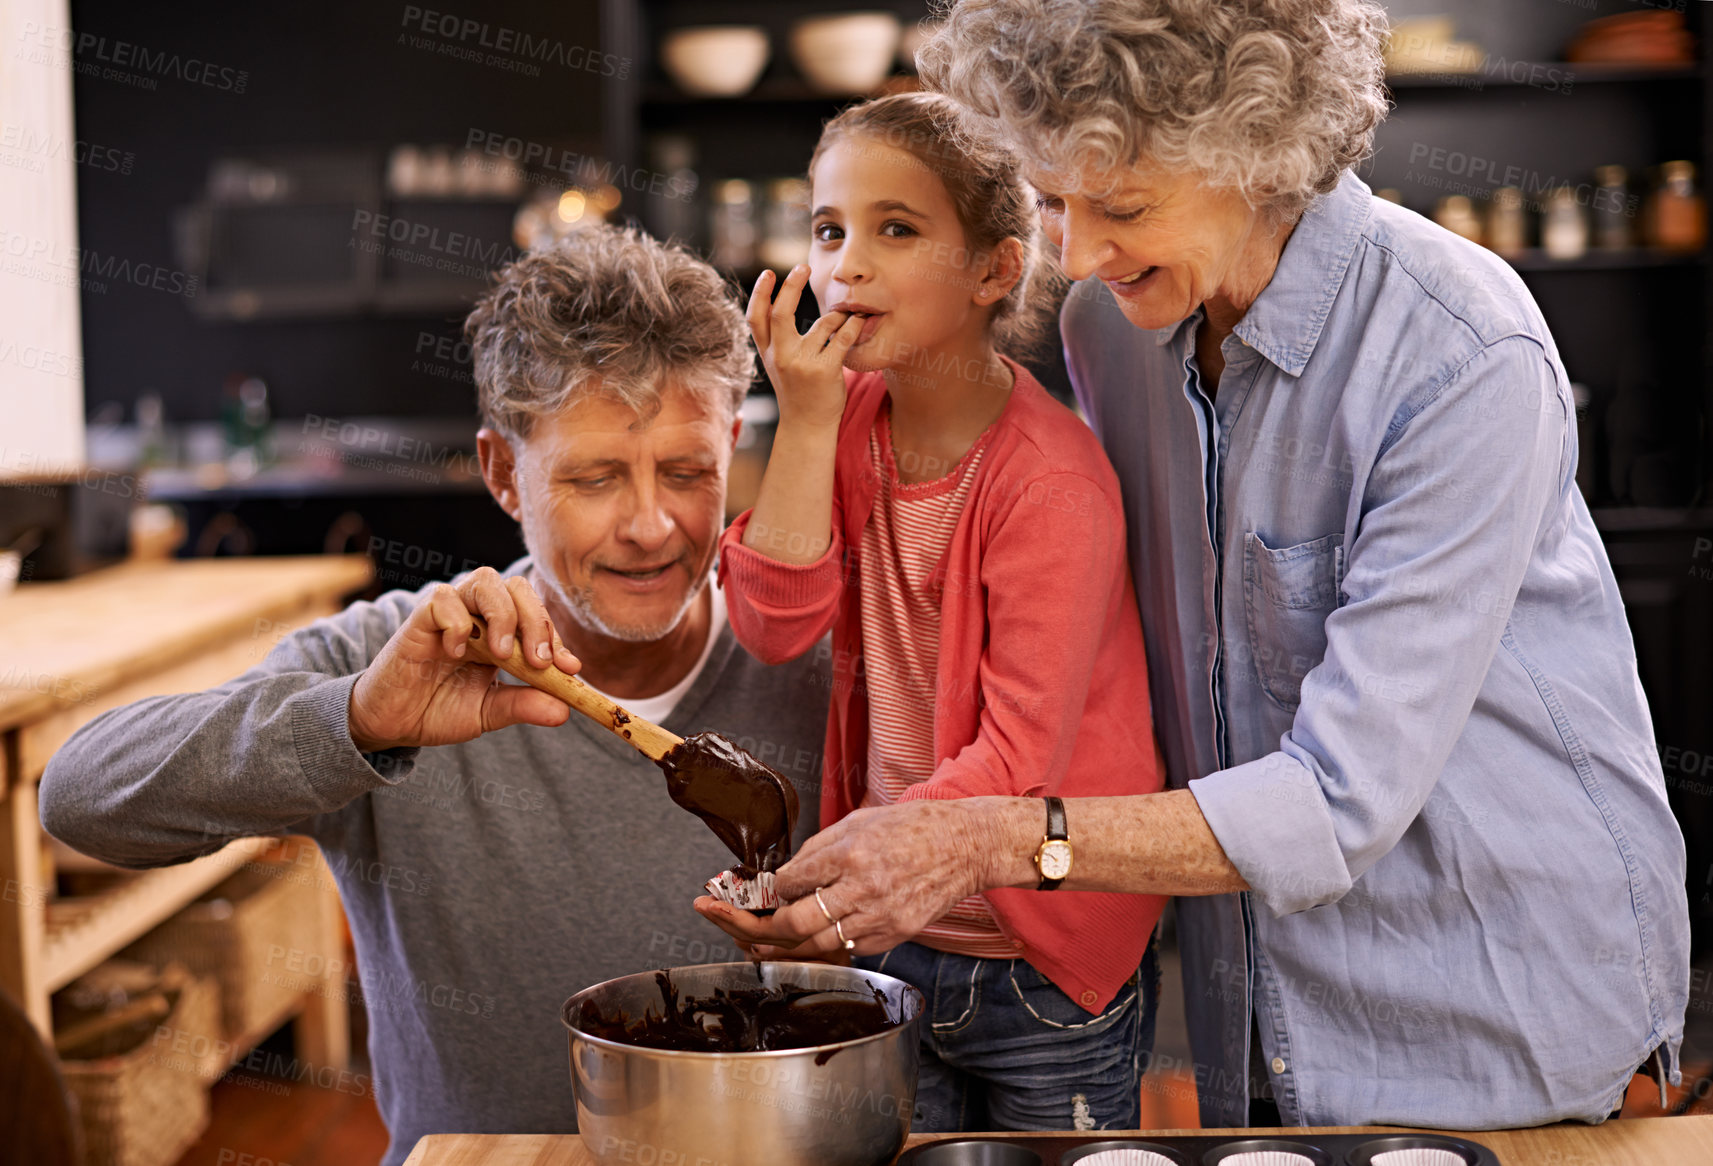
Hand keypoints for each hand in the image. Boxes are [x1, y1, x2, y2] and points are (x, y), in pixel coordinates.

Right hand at [348, 567, 581, 751]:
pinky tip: (457, 652)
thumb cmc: (437, 709)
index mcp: (500, 633)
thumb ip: (523, 705)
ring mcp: (449, 612)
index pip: (537, 616)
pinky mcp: (419, 619)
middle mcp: (478, 615)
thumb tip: (564, 711)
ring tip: (503, 654)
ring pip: (485, 581)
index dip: (556, 637)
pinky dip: (458, 622)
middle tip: (540, 662)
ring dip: (503, 614)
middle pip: (517, 588)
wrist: (391, 723)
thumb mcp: (488, 712)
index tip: (570, 668)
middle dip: (536, 620)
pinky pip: (443, 599)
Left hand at [693, 799, 1002, 957]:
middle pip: (793, 923)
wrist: (966, 846)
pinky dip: (814, 949)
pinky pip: (843, 949)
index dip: (760, 890)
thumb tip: (781, 876)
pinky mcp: (892, 935)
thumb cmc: (913, 827)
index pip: (790, 881)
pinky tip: (792, 945)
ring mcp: (879, 917)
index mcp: (853, 853)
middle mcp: (864, 888)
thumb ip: (817, 851)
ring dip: (774, 947)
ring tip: (745, 941)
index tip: (740, 890)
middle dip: (748, 926)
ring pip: (814, 946)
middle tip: (719, 917)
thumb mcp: (859, 822)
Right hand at [747, 265, 863, 430]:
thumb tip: (778, 301)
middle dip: (791, 286)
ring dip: (839, 313)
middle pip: (780, 313)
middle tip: (803, 267)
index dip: (759, 294)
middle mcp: (781, 357)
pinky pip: (842, 337)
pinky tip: (860, 319)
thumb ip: (776, 338)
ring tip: (849, 310)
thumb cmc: (797, 392)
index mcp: (768, 354)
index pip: (755, 318)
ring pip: (822, 324)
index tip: (768, 273)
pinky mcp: (824, 370)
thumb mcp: (778, 365)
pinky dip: (854, 325)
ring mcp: (802, 364)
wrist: (807, 427)